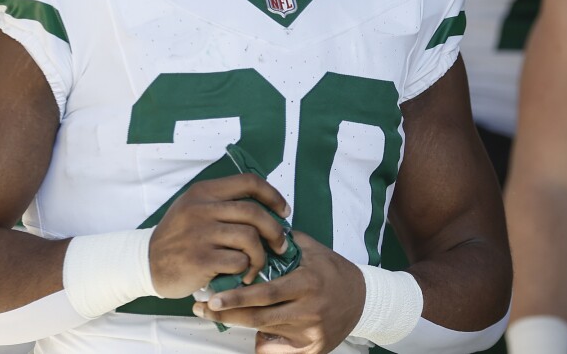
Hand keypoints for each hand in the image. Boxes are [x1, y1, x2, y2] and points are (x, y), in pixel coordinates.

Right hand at [148, 174, 291, 298]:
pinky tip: (242, 276)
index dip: (273, 195)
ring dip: (261, 255)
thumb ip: (223, 204)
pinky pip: (239, 261)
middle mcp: (202, 208)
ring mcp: (201, 233)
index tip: (284, 211)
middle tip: (281, 245)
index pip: (249, 181)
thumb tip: (266, 209)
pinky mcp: (201, 259)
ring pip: (250, 238)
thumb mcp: (193, 208)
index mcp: (204, 192)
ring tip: (257, 266)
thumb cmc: (178, 237)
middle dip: (275, 231)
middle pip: (254, 212)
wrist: (146, 263)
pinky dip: (246, 270)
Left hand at [193, 231, 364, 353]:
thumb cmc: (332, 270)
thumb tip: (255, 225)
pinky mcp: (314, 348)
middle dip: (228, 314)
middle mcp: (309, 309)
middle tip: (203, 308)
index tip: (212, 297)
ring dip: (241, 324)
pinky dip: (263, 343)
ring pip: (266, 333)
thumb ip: (285, 239)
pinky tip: (255, 333)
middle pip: (260, 317)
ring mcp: (311, 332)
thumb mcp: (313, 250)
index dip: (238, 297)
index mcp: (307, 283)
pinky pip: (278, 350)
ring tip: (221, 314)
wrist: (363, 299)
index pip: (267, 293)